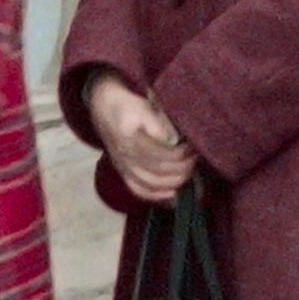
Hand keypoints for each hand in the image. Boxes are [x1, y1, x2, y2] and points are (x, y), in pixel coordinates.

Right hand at [80, 75, 195, 204]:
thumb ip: (157, 124)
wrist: (103, 107)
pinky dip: (157, 195)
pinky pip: (138, 190)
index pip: (161, 153)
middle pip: (159, 170)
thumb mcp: (142, 106)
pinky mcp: (122, 172)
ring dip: (175, 179)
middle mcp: (125, 155)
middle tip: (195, 156)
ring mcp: (123, 166)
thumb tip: (173, 140)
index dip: (181, 153)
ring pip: (151, 182)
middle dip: (183, 166)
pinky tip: (172, 193)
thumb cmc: (126, 104)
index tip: (193, 145)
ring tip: (189, 169)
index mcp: (130, 137)